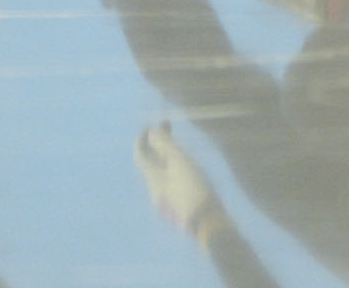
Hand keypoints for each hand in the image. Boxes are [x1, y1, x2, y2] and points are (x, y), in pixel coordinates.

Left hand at [135, 122, 230, 240]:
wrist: (208, 222)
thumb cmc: (193, 188)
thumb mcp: (179, 162)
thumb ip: (164, 145)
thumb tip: (151, 132)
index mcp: (152, 179)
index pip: (140, 155)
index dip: (142, 138)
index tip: (150, 124)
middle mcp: (155, 190)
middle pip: (151, 161)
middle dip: (157, 143)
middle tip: (168, 126)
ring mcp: (167, 199)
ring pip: (162, 171)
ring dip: (166, 154)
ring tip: (179, 142)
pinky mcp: (179, 205)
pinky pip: (171, 180)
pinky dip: (174, 166)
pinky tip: (187, 164)